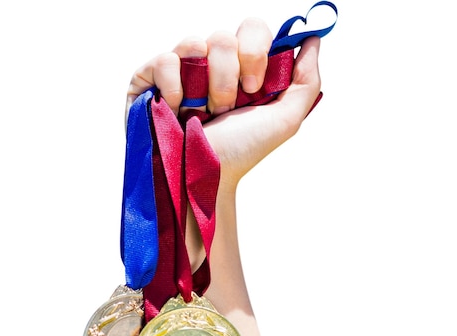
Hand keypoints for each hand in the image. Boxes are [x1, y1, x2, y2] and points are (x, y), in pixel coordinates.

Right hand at [126, 18, 321, 189]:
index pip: (251, 30)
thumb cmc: (240, 153)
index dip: (256, 52)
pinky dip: (174, 85)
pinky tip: (177, 110)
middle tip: (228, 107)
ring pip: (195, 43)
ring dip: (205, 85)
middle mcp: (208, 65)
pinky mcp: (148, 81)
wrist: (204, 179)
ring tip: (202, 114)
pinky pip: (164, 60)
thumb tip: (313, 38)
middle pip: (224, 36)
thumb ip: (306, 80)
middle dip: (230, 75)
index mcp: (239, 68)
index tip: (254, 89)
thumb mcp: (284, 120)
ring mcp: (178, 71)